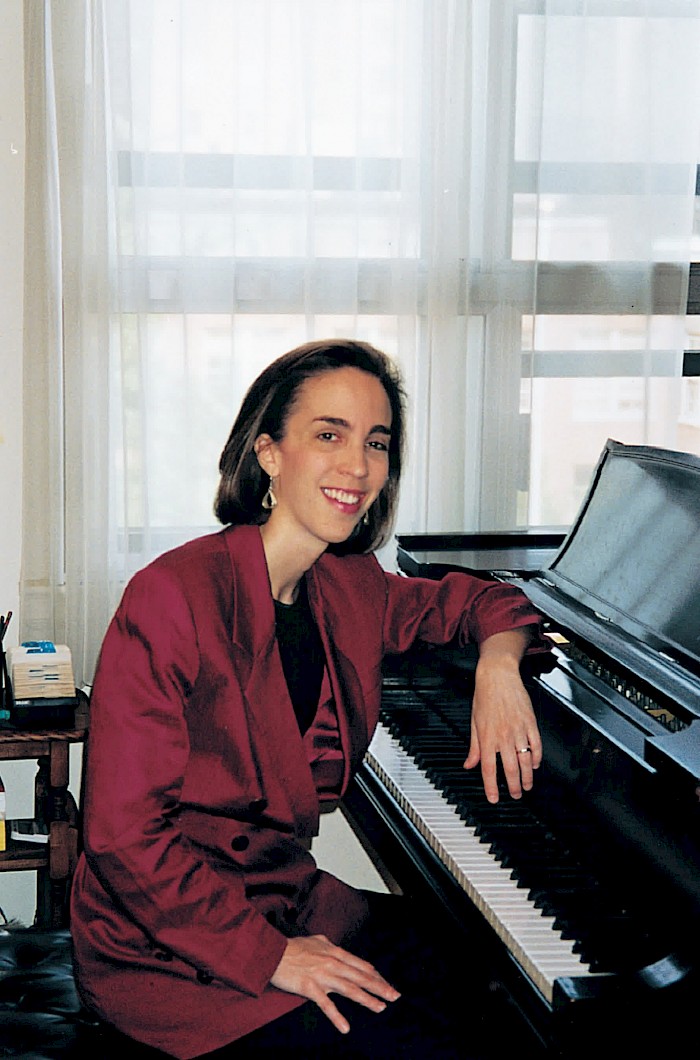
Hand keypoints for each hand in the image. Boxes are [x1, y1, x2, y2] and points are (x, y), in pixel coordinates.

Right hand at [270, 934, 399, 1033]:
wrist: (271, 952)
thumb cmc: (292, 947)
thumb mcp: (315, 940)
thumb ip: (328, 945)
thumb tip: (336, 947)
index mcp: (334, 952)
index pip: (361, 965)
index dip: (375, 975)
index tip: (386, 983)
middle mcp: (332, 963)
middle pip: (361, 976)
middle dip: (380, 987)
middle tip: (395, 996)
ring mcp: (322, 975)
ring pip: (350, 989)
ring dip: (367, 999)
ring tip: (381, 1008)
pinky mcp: (309, 987)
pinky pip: (326, 1005)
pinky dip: (337, 1016)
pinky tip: (346, 1027)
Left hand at [463, 629, 541, 803]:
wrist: (498, 676)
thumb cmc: (484, 697)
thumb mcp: (474, 723)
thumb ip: (473, 747)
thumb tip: (468, 764)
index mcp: (486, 737)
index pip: (488, 768)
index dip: (491, 786)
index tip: (494, 799)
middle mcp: (503, 736)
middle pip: (510, 768)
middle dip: (514, 786)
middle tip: (517, 795)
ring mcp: (518, 730)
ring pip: (525, 760)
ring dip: (527, 777)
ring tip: (527, 786)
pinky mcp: (530, 722)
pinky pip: (537, 745)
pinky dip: (537, 758)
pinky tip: (535, 765)